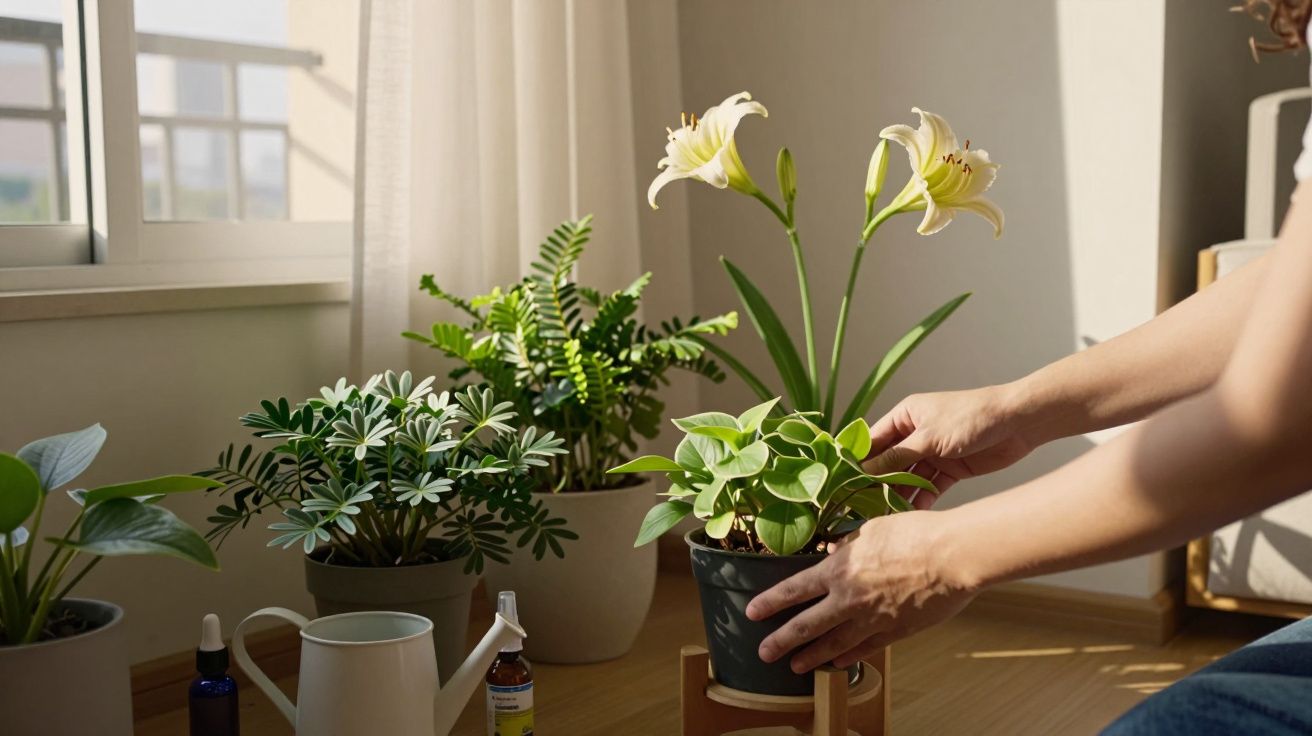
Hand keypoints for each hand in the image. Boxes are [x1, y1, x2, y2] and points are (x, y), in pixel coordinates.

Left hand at [746, 512, 977, 672]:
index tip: (752, 612)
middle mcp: (849, 598)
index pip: (794, 589)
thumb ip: (848, 543)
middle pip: (806, 624)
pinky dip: (849, 657)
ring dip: (811, 656)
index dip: (770, 602)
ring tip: (795, 666)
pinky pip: (866, 649)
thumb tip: (833, 551)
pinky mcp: (895, 631)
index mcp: (839, 569)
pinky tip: (838, 663)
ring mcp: (871, 619)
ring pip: (833, 643)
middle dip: (781, 640)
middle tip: (764, 652)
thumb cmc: (915, 534)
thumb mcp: (872, 528)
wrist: (951, 555)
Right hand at [864, 385, 1036, 506]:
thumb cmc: (970, 418)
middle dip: (877, 483)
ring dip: (899, 494)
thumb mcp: (928, 437)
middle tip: (862, 507)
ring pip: (908, 477)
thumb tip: (865, 471)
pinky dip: (921, 499)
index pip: (874, 440)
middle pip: (889, 462)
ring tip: (886, 516)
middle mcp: (915, 434)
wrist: (1018, 423)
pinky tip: (913, 515)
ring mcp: (932, 452)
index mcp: (905, 416)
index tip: (843, 484)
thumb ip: (897, 456)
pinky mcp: (950, 469)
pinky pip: (929, 487)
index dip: (859, 461)